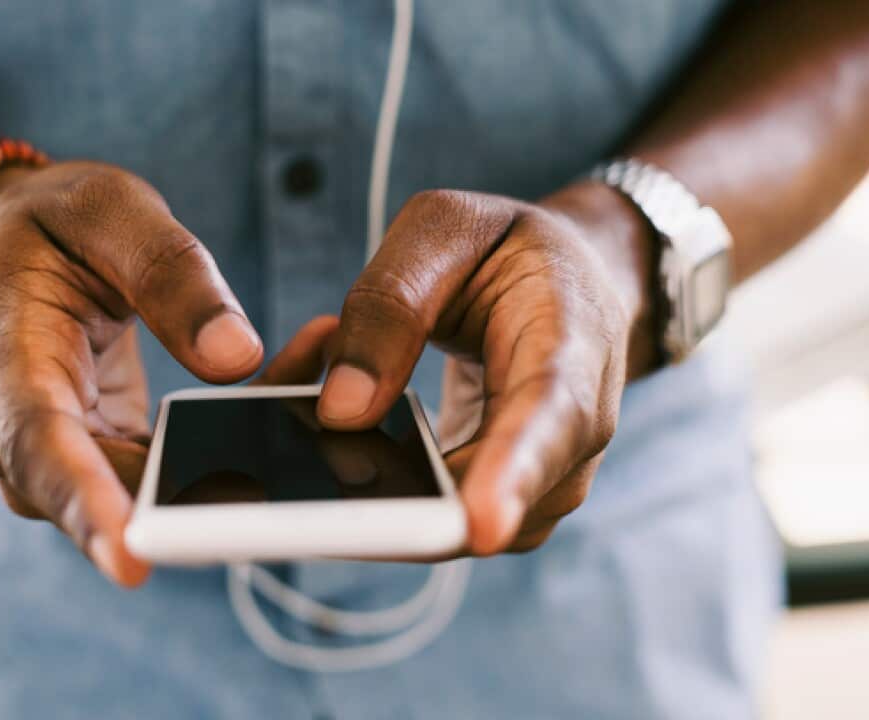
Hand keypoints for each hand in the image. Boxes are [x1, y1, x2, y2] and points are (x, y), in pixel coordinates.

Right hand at [0, 162, 264, 586]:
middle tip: (300, 475)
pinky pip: (173, 473)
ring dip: (238, 457)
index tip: (134, 560)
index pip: (40, 450)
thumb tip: (236, 357)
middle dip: (204, 495)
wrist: (0, 252)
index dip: (87, 507)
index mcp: (6, 364)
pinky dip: (235, 441)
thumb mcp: (108, 212)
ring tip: (316, 392)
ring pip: (154, 493)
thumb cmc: (48, 226)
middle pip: (109, 495)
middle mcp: (23, 434)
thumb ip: (169, 275)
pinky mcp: (107, 460)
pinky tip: (293, 388)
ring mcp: (66, 458)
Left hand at [316, 182, 656, 554]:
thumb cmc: (510, 250)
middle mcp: (571, 433)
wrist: (572, 282)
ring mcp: (540, 482)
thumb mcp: (446, 230)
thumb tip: (341, 412)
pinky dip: (364, 471)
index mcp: (572, 343)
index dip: (513, 474)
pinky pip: (423, 514)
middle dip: (387, 500)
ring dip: (359, 468)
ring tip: (309, 377)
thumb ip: (391, 307)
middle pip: (489, 502)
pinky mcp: (498, 502)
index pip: (551, 417)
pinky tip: (332, 409)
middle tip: (296, 453)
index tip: (479, 526)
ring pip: (443, 526)